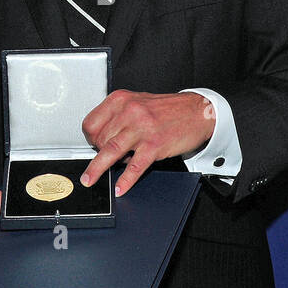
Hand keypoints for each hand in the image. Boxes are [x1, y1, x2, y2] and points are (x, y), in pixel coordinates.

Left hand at [80, 90, 215, 196]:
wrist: (197, 111)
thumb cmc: (168, 109)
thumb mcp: (138, 103)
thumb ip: (119, 117)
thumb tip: (102, 137)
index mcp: (121, 99)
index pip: (91, 123)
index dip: (89, 138)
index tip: (92, 146)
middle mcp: (129, 111)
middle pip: (99, 139)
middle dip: (99, 153)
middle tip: (106, 158)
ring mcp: (142, 128)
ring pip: (111, 151)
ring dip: (97, 169)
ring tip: (90, 180)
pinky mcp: (155, 144)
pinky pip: (135, 166)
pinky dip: (126, 180)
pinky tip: (120, 187)